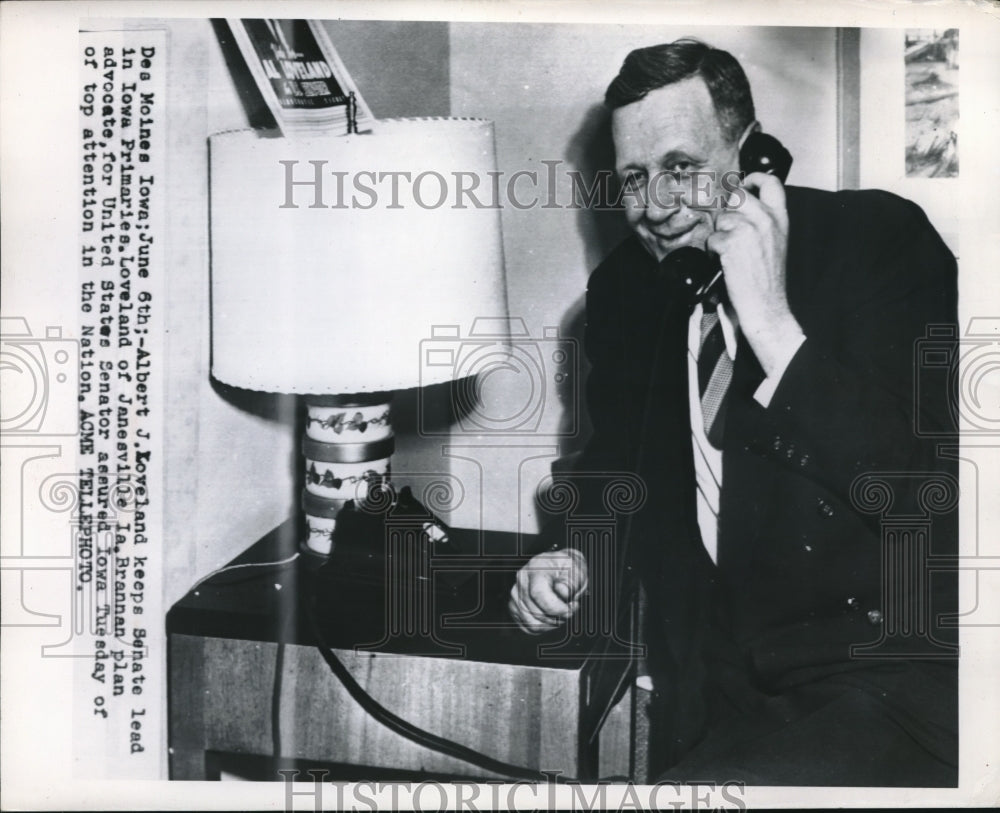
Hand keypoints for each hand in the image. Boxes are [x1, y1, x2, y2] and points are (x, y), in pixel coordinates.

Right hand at [508, 549, 587, 633]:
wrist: (561, 569)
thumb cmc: (568, 570)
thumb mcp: (577, 570)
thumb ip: (571, 582)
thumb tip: (561, 592)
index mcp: (535, 568)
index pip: (538, 594)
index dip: (556, 608)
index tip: (571, 607)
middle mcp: (522, 581)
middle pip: (538, 612)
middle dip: (559, 616)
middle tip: (571, 606)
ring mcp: (516, 595)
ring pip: (533, 624)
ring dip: (552, 623)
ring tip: (561, 610)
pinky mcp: (515, 608)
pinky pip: (529, 628)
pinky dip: (545, 626)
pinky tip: (553, 615)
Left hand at [707, 172, 802, 376]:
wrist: (767, 306)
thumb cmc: (767, 280)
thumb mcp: (775, 243)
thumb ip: (763, 222)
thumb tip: (739, 205)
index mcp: (781, 219)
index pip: (772, 183)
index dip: (754, 179)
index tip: (744, 183)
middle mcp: (767, 219)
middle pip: (737, 196)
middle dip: (728, 212)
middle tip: (729, 230)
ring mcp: (749, 230)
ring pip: (721, 218)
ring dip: (719, 235)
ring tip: (731, 254)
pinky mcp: (731, 243)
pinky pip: (712, 239)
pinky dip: (714, 253)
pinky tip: (726, 265)